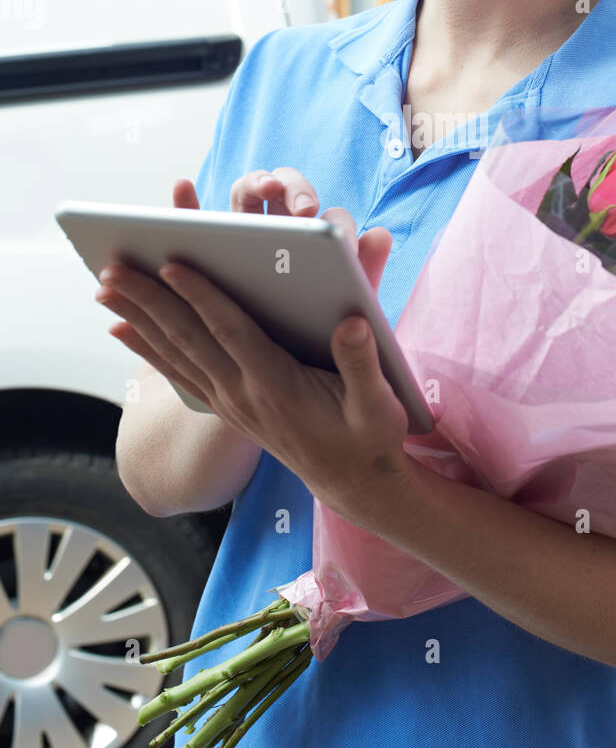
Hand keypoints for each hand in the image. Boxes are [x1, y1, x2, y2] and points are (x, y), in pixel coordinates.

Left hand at [94, 178, 410, 525]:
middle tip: (114, 266)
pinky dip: (146, 348)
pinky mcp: (226, 406)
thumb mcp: (378, 402)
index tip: (173, 264)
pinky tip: (122, 328)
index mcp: (277, 385)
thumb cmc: (369, 436)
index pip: (230, 332)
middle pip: (187, 338)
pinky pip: (177, 371)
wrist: (355, 483)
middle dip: (149, 299)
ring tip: (105, 286)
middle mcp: (243, 394)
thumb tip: (351, 322)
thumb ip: (362, 361)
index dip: (202, 297)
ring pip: (174, 352)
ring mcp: (229, 402)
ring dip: (138, 317)